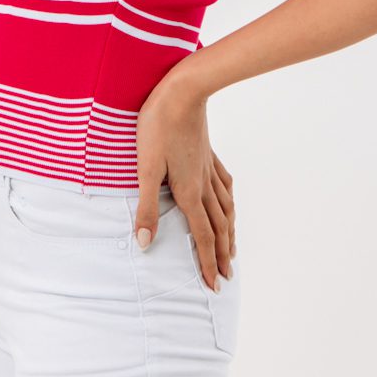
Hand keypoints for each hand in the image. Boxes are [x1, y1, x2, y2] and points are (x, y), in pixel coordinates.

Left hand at [133, 80, 235, 291]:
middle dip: (221, 254)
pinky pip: (224, 184)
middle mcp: (203, 184)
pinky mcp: (207, 154)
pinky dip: (229, 200)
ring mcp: (208, 168)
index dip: (207, 262)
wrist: (182, 92)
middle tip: (227, 276)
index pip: (201, 236)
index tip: (214, 284)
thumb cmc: (158, 126)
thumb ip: (146, 207)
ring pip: (225, 208)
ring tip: (232, 248)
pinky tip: (229, 200)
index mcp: (188, 192)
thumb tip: (144, 243)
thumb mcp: (146, 168)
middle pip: (217, 227)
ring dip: (229, 232)